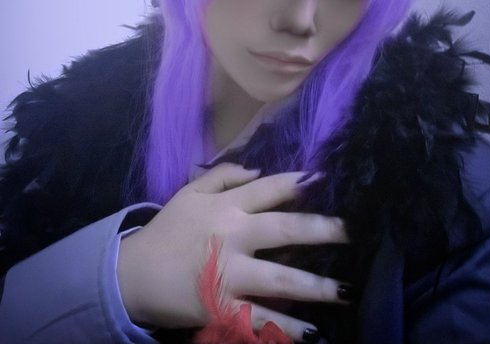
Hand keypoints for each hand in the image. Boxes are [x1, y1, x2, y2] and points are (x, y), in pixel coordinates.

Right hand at [117, 163, 348, 341]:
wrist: (132, 274)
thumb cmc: (168, 230)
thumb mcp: (190, 192)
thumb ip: (224, 175)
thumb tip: (259, 170)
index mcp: (225, 207)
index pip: (267, 189)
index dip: (295, 182)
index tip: (323, 178)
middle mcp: (232, 236)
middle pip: (282, 230)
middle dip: (319, 229)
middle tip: (349, 232)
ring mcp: (229, 274)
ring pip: (279, 279)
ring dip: (315, 286)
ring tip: (345, 290)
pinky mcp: (222, 308)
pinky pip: (259, 319)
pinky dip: (285, 328)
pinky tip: (311, 333)